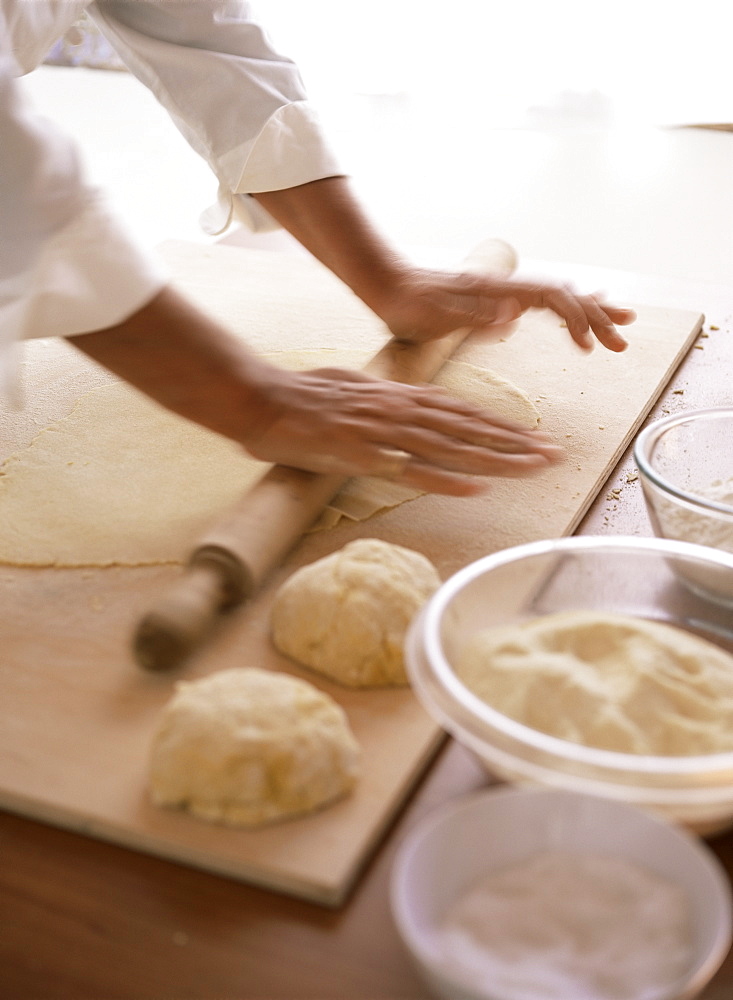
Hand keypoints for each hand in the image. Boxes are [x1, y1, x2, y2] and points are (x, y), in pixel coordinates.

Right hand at [71, 288, 563, 497]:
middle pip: (468, 428)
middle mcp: (401, 410)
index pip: (463, 413)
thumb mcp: (354, 392)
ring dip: (496, 458)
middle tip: (555, 455)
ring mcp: (383, 432)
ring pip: (451, 447)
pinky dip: (444, 478)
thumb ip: (385, 405)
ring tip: (534, 468)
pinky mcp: (361, 454)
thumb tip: (407, 418)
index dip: (502, 427)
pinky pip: (410, 469)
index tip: (536, 438)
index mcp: (400, 397)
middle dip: (515, 443)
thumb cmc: (303, 397)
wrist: (260, 398)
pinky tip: (476, 487)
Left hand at [374, 267, 636, 352]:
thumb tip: (516, 314)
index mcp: (496, 289)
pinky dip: (566, 308)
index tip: (588, 347)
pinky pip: (541, 301)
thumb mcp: (434, 315)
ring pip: (557, 297)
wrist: (384, 283)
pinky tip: (577, 312)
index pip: (551, 298)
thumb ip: (474, 316)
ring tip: (620, 324)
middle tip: (623, 342)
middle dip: (597, 318)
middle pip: (564, 295)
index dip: (576, 319)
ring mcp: (502, 291)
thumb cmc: (405, 303)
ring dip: (589, 312)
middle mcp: (506, 287)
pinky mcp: (495, 299)